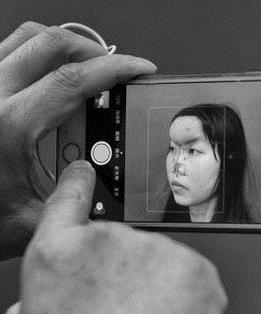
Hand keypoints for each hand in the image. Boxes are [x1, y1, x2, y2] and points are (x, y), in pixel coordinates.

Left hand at [0, 21, 156, 259]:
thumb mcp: (36, 217)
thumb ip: (75, 197)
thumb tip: (100, 174)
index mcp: (8, 125)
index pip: (73, 79)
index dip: (115, 68)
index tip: (138, 69)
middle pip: (49, 43)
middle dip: (92, 50)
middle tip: (114, 69)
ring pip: (23, 39)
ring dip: (60, 48)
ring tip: (84, 68)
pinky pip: (5, 53)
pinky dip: (33, 56)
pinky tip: (48, 80)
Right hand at [2, 161, 227, 313]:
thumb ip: (28, 311)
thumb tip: (34, 304)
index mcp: (57, 255)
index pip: (66, 204)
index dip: (76, 187)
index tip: (84, 173)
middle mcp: (108, 242)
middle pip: (118, 247)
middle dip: (122, 275)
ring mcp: (156, 251)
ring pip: (157, 264)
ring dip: (155, 289)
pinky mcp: (196, 266)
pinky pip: (189, 277)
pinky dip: (186, 298)